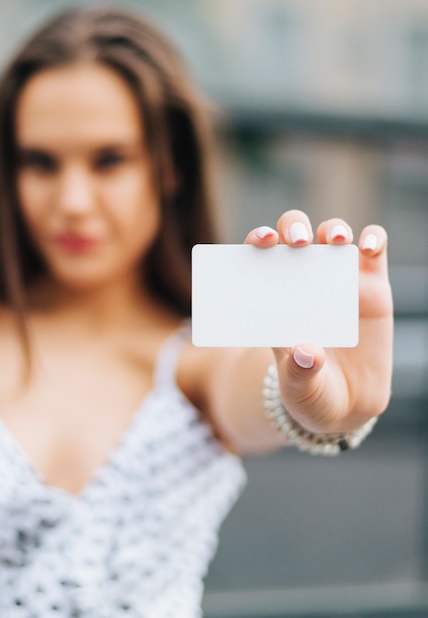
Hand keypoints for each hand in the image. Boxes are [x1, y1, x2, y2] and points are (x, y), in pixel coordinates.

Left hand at [243, 210, 393, 433]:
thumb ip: (299, 373)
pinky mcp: (372, 286)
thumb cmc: (310, 391)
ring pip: (332, 234)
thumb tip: (307, 353)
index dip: (258, 240)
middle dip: (293, 227)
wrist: (345, 404)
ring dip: (333, 229)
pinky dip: (373, 239)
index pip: (260, 255)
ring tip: (334, 241)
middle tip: (296, 242)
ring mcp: (338, 280)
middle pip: (294, 233)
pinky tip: (368, 248)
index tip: (261, 242)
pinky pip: (374, 249)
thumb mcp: (299, 388)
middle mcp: (303, 280)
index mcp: (274, 296)